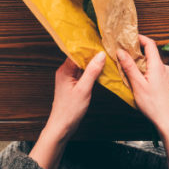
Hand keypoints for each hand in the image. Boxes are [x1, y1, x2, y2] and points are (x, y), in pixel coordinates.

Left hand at [30, 52, 104, 168]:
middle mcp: (65, 72)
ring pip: (82, 66)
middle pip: (80, 58)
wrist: (62, 127)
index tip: (101, 42)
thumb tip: (100, 55)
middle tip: (107, 49)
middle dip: (93, 54)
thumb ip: (92, 71)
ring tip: (106, 58)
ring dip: (93, 63)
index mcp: (64, 70)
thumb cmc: (70, 110)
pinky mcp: (73, 85)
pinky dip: (91, 72)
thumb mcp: (84, 89)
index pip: (77, 52)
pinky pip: (83, 74)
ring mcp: (68, 79)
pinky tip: (101, 71)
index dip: (89, 47)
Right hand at [118, 35, 168, 168]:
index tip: (129, 37)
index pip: (150, 44)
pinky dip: (146, 72)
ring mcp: (167, 76)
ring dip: (141, 64)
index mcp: (158, 66)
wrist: (168, 120)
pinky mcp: (167, 83)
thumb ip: (129, 67)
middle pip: (151, 53)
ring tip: (129, 69)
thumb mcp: (138, 85)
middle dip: (137, 52)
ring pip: (152, 64)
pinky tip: (139, 80)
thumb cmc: (153, 104)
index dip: (140, 38)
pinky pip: (155, 72)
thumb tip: (121, 51)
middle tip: (124, 54)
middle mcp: (165, 68)